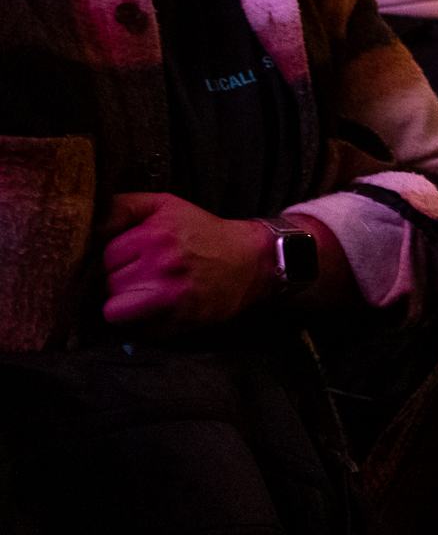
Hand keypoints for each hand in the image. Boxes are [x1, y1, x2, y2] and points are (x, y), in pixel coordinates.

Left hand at [102, 193, 282, 326]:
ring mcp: (168, 297)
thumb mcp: (166, 205)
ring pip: (115, 309)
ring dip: (126, 302)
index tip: (134, 257)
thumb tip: (88, 221)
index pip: (106, 255)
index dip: (118, 257)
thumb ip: (124, 206)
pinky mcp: (176, 322)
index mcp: (155, 236)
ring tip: (148, 292)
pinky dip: (141, 321)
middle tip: (143, 274)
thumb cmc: (204, 232)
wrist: (252, 262)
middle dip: (121, 280)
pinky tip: (159, 307)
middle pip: (109, 283)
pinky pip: (135, 329)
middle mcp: (161, 266)